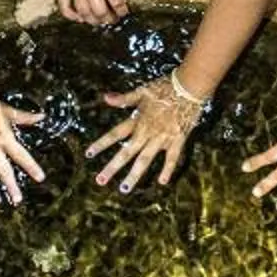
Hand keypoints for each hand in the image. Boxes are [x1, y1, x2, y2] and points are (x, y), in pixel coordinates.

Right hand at [54, 0, 139, 23]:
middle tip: (113, 19)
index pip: (116, 1)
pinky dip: (72, 16)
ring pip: (84, 12)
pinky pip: (65, 8)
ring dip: (94, 20)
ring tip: (100, 20)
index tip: (124, 13)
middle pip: (100, 10)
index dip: (122, 11)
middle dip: (109, 18)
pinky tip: (80, 17)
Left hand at [89, 75, 203, 192]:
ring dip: (134, 175)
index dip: (101, 144)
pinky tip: (162, 181)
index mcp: (137, 120)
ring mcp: (162, 138)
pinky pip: (172, 158)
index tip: (88, 154)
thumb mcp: (142, 91)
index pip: (115, 134)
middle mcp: (146, 132)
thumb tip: (106, 97)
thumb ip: (124, 98)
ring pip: (145, 160)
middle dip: (112, 167)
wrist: (189, 86)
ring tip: (124, 189)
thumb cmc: (165, 87)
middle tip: (100, 180)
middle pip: (126, 152)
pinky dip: (168, 169)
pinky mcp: (178, 139)